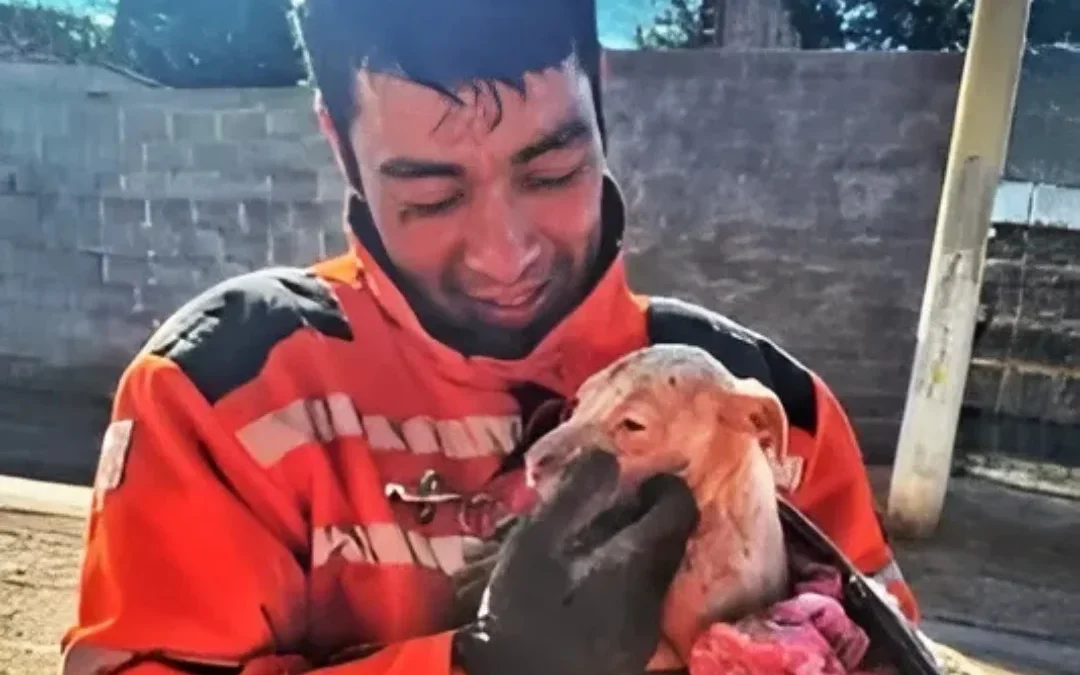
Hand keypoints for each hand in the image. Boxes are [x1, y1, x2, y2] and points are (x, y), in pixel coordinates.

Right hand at [451, 449, 698, 674]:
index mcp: (634, 562)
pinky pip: (641, 595)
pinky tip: (588, 580)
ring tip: (593, 540)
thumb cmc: (522, 612)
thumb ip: (573, 497)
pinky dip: (625, 575)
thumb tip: (606, 454)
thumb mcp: (535, 546)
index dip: (666, 486)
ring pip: (657, 569)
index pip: (678, 510)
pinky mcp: (631, 646)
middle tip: (612, 503)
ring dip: (636, 546)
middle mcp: (652, 593)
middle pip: (670, 541)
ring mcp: (644, 624)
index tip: (641, 477)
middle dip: (648, 515)